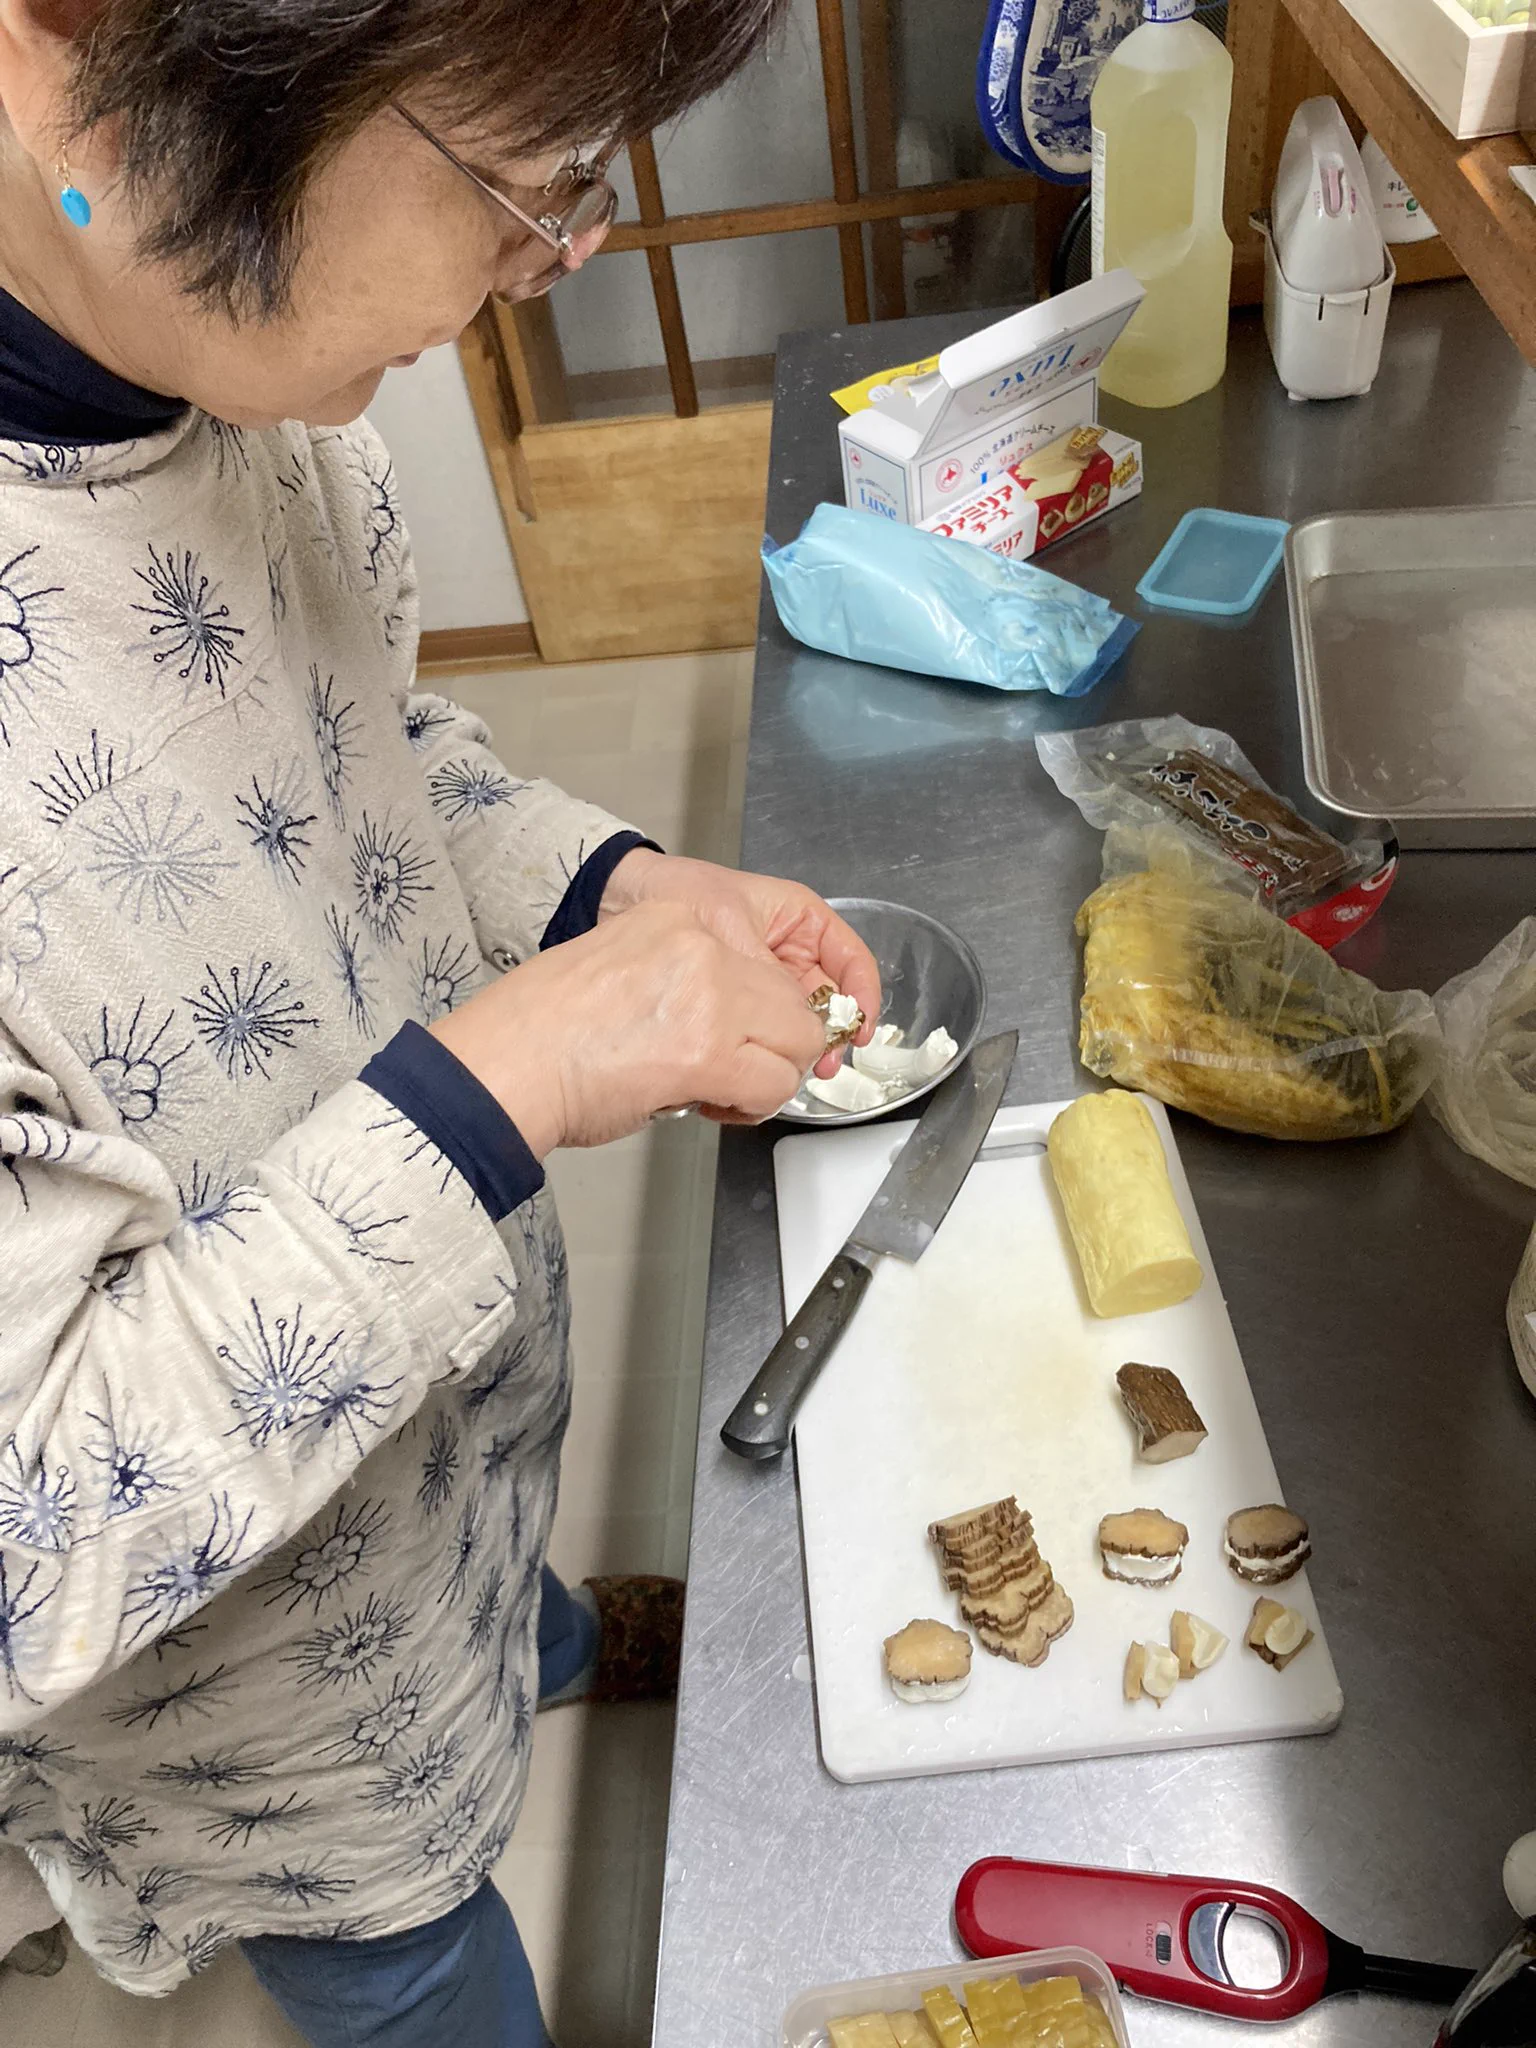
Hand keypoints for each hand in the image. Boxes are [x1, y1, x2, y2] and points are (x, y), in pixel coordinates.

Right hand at [429, 900, 827, 1153]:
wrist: (506, 1065)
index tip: (738, 1034)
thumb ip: (679, 981)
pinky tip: (717, 1106)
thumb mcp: (616, 968)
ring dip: (771, 1075)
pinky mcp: (710, 1053)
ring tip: (728, 1091)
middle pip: (791, 999)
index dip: (758, 1009)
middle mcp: (700, 946)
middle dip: (777, 1043)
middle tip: (743, 1070)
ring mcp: (711, 997)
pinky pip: (773, 1084)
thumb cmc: (539, 1032)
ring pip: (796, 1040)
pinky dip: (755, 1105)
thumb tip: (719, 1024)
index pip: (759, 960)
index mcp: (675, 918)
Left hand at [602, 851, 881, 1080]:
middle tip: (816, 1068)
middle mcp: (784, 948)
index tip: (857, 1032)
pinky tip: (749, 1068)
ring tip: (781, 1077)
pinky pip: (759, 1029)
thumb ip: (764, 974)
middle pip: (826, 999)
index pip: (848, 957)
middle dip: (825, 1036)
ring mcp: (760, 976)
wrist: (614, 901)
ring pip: (794, 1021)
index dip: (862, 996)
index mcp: (795, 917)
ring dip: (792, 1051)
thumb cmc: (671, 890)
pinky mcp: (732, 1001)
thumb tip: (794, 1027)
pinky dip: (759, 1052)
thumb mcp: (729, 926)